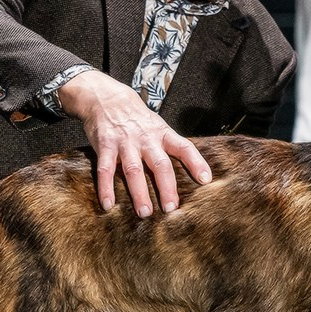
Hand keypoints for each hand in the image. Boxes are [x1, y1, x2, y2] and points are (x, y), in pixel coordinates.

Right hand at [57, 70, 211, 214]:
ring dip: (139, 193)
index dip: (196, 162)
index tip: (205, 180)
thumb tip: (189, 172)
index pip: (184, 147)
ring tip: (145, 212)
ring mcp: (125, 142)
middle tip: (171, 208)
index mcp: (162, 134)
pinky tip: (109, 204)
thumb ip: (169, 147)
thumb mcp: (157, 127)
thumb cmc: (137, 119)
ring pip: (134, 170)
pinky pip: (105, 170)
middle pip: (160, 164)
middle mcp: (146, 138)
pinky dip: (106, 188)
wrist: (107, 98)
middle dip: (167, 187)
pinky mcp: (105, 146)